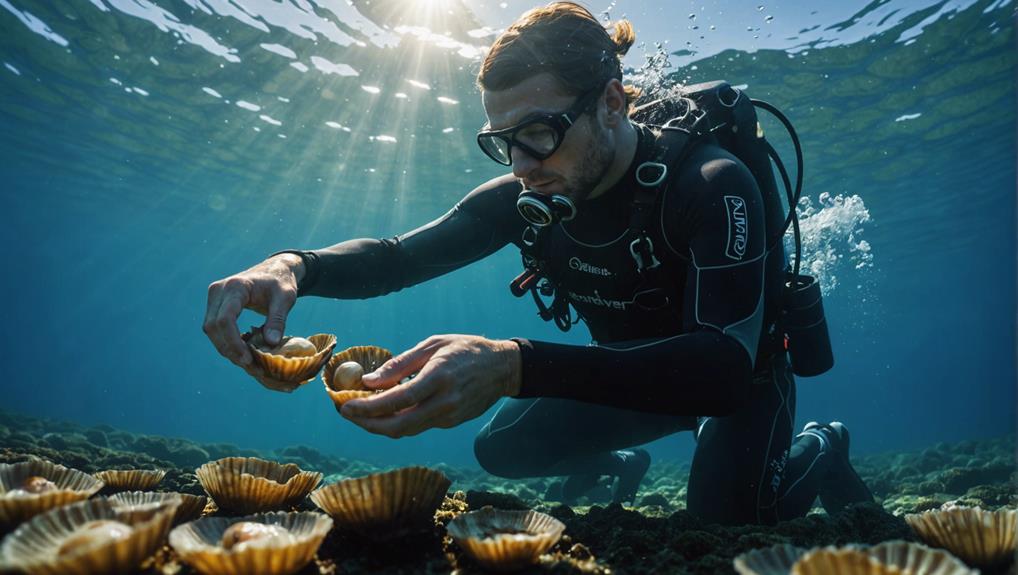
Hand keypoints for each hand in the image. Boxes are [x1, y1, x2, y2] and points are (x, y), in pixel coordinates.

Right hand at [203, 254, 303, 391]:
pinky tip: (242, 351)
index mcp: (236, 286)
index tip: (248, 359)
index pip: (226, 319)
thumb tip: (270, 344)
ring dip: (226, 347)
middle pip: (213, 327)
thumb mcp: (286, 298)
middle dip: (229, 349)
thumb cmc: (281, 282)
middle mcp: (219, 289)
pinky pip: (215, 326)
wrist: (274, 269)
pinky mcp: (215, 303)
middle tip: (249, 365)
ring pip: (210, 329)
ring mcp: (214, 296)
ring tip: (247, 361)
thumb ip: (278, 320)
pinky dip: (226, 340)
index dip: (233, 342)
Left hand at [339, 335, 521, 437]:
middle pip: (399, 425)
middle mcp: (445, 401)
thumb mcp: (433, 345)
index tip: (346, 405)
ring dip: (380, 425)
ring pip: (407, 430)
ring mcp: (450, 416)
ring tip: (360, 413)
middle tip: (348, 414)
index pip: (398, 399)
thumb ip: (401, 364)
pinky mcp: (451, 422)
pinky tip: (387, 409)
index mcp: (439, 377)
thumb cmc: (465, 349)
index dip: (369, 407)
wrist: (502, 368)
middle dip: (368, 424)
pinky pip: (419, 425)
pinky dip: (398, 421)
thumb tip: (370, 381)